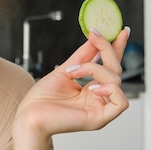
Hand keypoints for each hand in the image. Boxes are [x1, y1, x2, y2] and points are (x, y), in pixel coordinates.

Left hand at [15, 27, 130, 138]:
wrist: (28, 116)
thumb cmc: (41, 99)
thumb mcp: (64, 71)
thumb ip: (82, 57)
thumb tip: (94, 39)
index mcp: (92, 89)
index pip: (109, 67)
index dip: (117, 49)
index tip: (122, 31)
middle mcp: (98, 99)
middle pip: (116, 70)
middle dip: (107, 50)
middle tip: (95, 36)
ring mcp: (100, 109)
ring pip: (117, 81)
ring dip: (96, 69)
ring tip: (74, 71)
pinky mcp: (99, 119)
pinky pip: (121, 102)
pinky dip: (110, 89)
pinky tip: (94, 86)